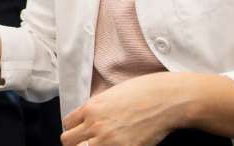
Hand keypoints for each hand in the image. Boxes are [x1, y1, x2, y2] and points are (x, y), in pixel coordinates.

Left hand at [62, 73, 187, 145]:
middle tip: (86, 142)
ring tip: (102, 143)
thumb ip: (95, 109)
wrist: (166, 100)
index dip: (73, 129)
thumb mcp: (111, 95)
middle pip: (69, 141)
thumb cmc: (143, 92)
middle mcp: (95, 125)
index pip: (67, 124)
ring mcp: (109, 140)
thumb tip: (88, 118)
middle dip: (76, 142)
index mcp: (90, 108)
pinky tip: (117, 144)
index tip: (79, 132)